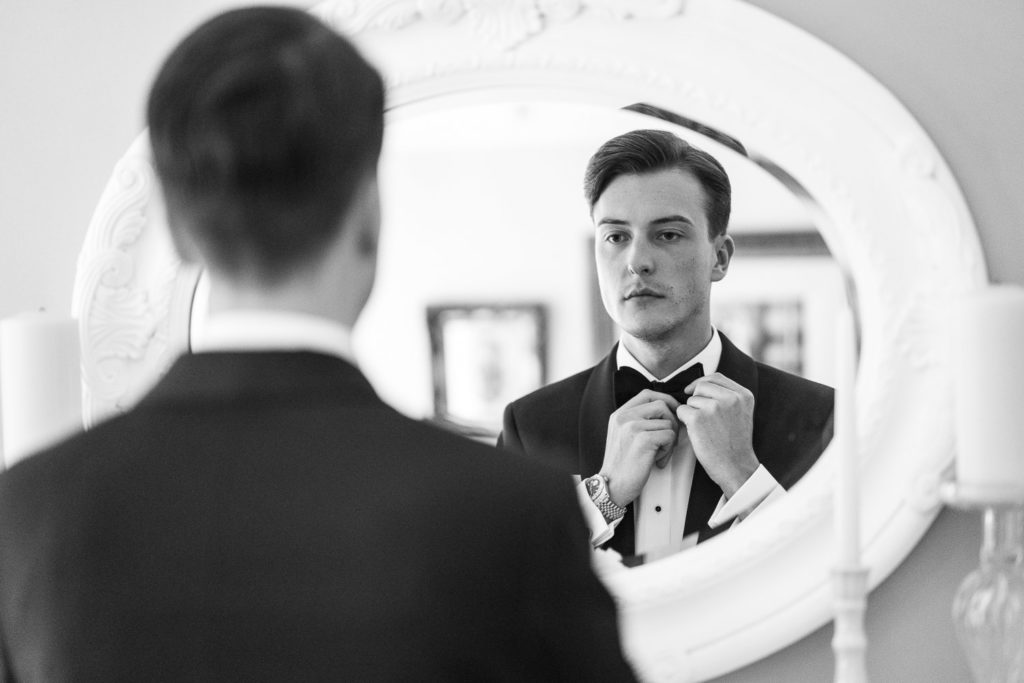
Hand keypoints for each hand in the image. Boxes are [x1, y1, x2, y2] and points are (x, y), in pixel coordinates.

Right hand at [600, 389, 680, 506]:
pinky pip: (669, 436)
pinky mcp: (643, 439)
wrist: (612, 486)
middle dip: (672, 421)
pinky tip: (657, 460)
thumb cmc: (621, 464)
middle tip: (669, 438)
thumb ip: (637, 420)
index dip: (665, 400)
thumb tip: (665, 412)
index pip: (647, 394)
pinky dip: (668, 450)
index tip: (672, 412)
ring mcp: (633, 427)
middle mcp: (624, 417)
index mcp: (619, 414)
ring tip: (659, 454)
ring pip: (668, 422)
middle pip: (661, 404)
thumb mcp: (622, 435)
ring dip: (670, 440)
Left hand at [676, 373, 758, 498]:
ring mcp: (714, 407)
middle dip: (696, 399)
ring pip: (691, 399)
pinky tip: (696, 432)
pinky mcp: (698, 418)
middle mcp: (730, 398)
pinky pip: (682, 410)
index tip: (694, 390)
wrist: (735, 467)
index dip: (702, 382)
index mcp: (743, 395)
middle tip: (702, 418)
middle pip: (701, 386)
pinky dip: (684, 421)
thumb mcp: (741, 413)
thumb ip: (728, 397)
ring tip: (704, 428)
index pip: (716, 377)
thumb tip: (702, 384)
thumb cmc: (735, 443)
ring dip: (692, 412)